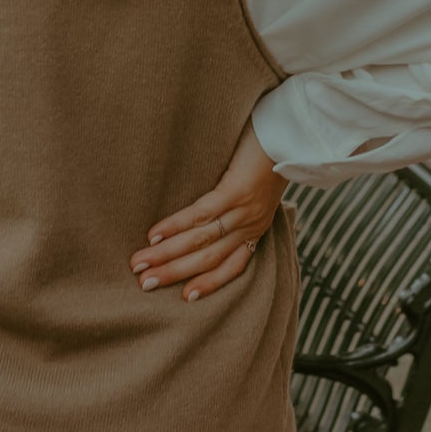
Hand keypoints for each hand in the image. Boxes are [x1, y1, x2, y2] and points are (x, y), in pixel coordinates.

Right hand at [131, 121, 287, 302]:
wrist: (290, 133)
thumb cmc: (268, 157)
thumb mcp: (258, 192)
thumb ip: (237, 208)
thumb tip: (205, 219)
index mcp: (256, 229)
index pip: (232, 267)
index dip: (208, 283)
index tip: (185, 298)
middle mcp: (251, 225)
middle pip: (209, 258)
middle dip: (174, 274)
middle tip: (144, 285)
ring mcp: (244, 210)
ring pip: (201, 241)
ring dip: (167, 255)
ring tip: (140, 264)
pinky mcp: (236, 191)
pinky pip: (201, 214)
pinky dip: (176, 227)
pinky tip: (155, 235)